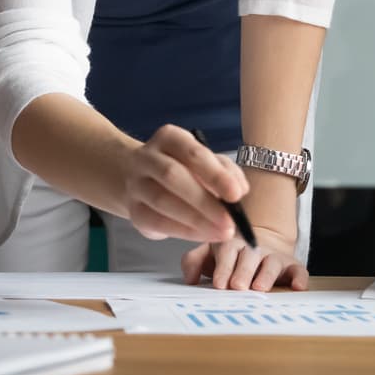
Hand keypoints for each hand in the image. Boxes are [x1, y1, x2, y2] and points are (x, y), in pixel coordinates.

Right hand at [120, 125, 247, 243]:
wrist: (141, 178)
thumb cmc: (183, 168)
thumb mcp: (205, 161)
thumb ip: (225, 171)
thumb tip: (241, 190)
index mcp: (169, 138)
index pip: (193, 153)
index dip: (215, 174)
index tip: (237, 194)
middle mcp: (147, 157)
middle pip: (173, 176)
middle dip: (205, 201)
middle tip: (230, 221)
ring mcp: (136, 184)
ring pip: (163, 201)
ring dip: (196, 221)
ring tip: (222, 232)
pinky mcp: (134, 210)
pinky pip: (158, 222)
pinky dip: (184, 232)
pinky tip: (205, 235)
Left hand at [181, 225, 308, 291]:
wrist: (259, 246)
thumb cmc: (230, 256)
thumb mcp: (209, 254)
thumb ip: (194, 262)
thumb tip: (190, 278)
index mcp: (232, 244)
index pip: (227, 251)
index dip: (223, 267)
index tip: (219, 284)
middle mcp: (254, 248)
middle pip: (249, 256)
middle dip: (243, 271)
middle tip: (237, 287)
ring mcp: (274, 256)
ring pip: (272, 262)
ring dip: (266, 275)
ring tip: (260, 288)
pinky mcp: (291, 266)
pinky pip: (298, 270)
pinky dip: (299, 278)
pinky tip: (298, 287)